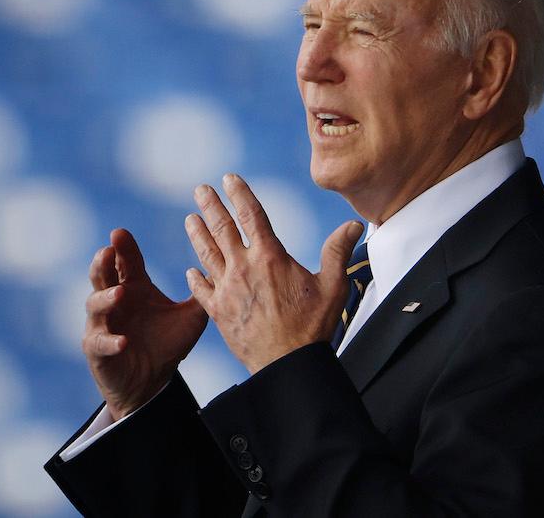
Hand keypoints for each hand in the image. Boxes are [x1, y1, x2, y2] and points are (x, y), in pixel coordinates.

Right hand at [83, 228, 208, 419]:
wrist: (150, 383)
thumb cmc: (166, 345)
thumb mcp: (189, 318)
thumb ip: (203, 296)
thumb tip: (226, 270)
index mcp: (133, 288)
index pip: (126, 262)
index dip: (122, 247)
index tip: (120, 233)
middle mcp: (114, 301)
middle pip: (101, 275)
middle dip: (102, 262)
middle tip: (108, 251)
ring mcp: (103, 324)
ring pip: (95, 304)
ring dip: (105, 298)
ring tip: (120, 294)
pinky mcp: (97, 349)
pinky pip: (100, 342)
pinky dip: (110, 341)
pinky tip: (123, 341)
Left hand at [184, 174, 363, 373]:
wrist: (287, 364)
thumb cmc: (312, 327)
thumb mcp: (333, 286)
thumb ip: (338, 252)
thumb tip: (353, 225)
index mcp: (270, 257)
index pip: (251, 215)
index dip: (239, 194)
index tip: (229, 178)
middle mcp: (243, 268)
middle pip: (222, 228)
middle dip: (211, 206)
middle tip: (200, 190)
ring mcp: (227, 289)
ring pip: (207, 254)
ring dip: (197, 234)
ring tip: (190, 218)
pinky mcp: (218, 311)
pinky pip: (201, 290)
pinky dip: (196, 277)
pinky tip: (192, 270)